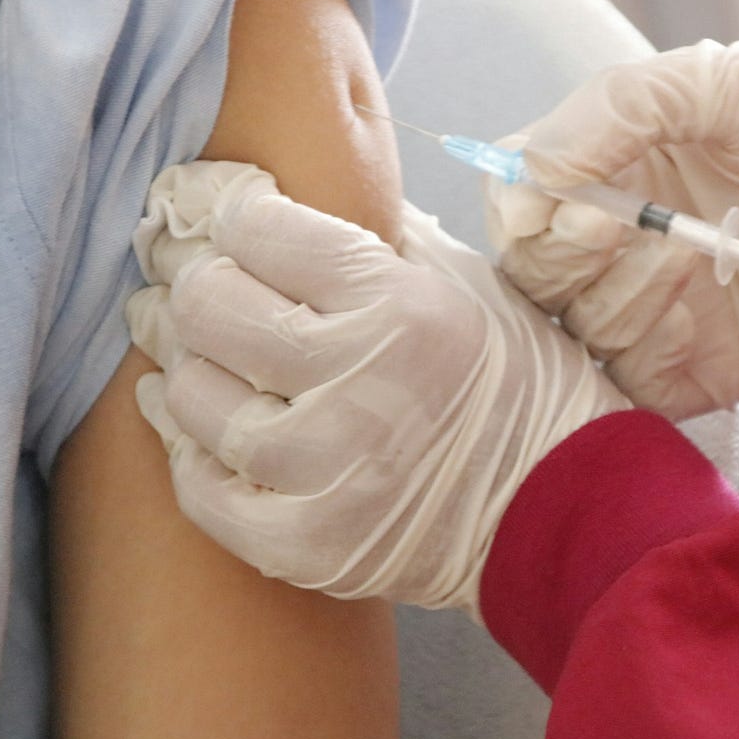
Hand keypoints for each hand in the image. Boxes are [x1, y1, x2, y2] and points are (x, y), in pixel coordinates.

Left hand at [127, 161, 629, 614]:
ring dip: (179, 361)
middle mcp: (358, 382)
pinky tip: (184, 417)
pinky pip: (202, 489)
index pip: (260, 229)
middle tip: (180, 271)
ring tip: (182, 343)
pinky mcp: (307, 544)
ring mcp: (327, 471)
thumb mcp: (463, 281)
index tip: (217, 213)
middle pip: (210, 305)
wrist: (558, 507)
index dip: (225, 210)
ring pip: (193, 394)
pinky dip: (184, 447)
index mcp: (399, 305)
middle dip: (186, 278)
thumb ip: (375, 232)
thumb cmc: (512, 381)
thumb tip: (277, 194)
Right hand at [485, 41, 738, 418]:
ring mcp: (657, 309)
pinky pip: (631, 383)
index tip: (560, 199)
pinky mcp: (697, 369)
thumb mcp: (718, 80)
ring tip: (693, 252)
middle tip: (617, 226)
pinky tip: (693, 307)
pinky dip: (643, 349)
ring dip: (619, 292)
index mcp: (614, 168)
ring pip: (575, 329)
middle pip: (533, 273)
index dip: (520, 206)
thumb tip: (530, 173)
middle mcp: (623, 242)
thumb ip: (614, 109)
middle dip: (562, 253)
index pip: (517, 199)